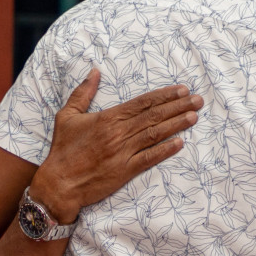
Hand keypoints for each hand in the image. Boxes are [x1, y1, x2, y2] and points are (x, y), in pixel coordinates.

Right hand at [30, 70, 201, 221]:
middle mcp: (118, 133)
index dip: (164, 96)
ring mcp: (122, 152)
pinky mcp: (124, 171)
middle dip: (178, 107)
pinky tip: (180, 143)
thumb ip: (83, 92)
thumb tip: (94, 71)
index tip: (182, 90)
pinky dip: (165, 150)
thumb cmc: (63, 149)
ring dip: (176, 125)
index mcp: (107, 118)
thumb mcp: (67, 115)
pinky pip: (149, 158)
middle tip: (197, 100)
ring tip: (194, 116)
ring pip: (155, 134)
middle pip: (153, 116)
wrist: (58, 183)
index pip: (142, 103)